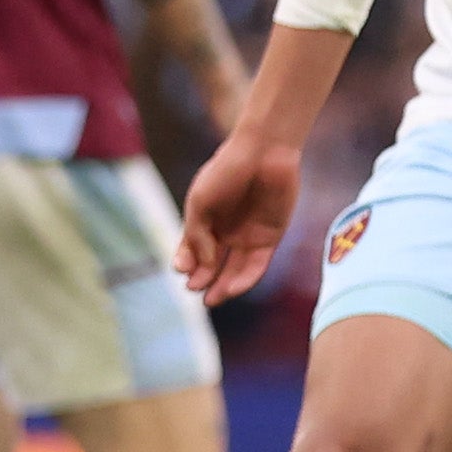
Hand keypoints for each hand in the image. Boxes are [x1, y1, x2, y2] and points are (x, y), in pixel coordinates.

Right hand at [175, 132, 304, 304]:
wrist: (264, 152)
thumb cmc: (227, 171)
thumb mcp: (200, 202)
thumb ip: (197, 235)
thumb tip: (203, 265)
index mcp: (206, 219)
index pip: (192, 249)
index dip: (185, 262)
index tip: (181, 270)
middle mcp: (226, 230)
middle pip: (212, 263)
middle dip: (202, 278)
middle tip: (193, 289)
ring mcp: (248, 236)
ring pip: (234, 269)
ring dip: (222, 286)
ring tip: (211, 299)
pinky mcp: (270, 238)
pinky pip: (256, 265)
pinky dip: (244, 279)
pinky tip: (231, 288)